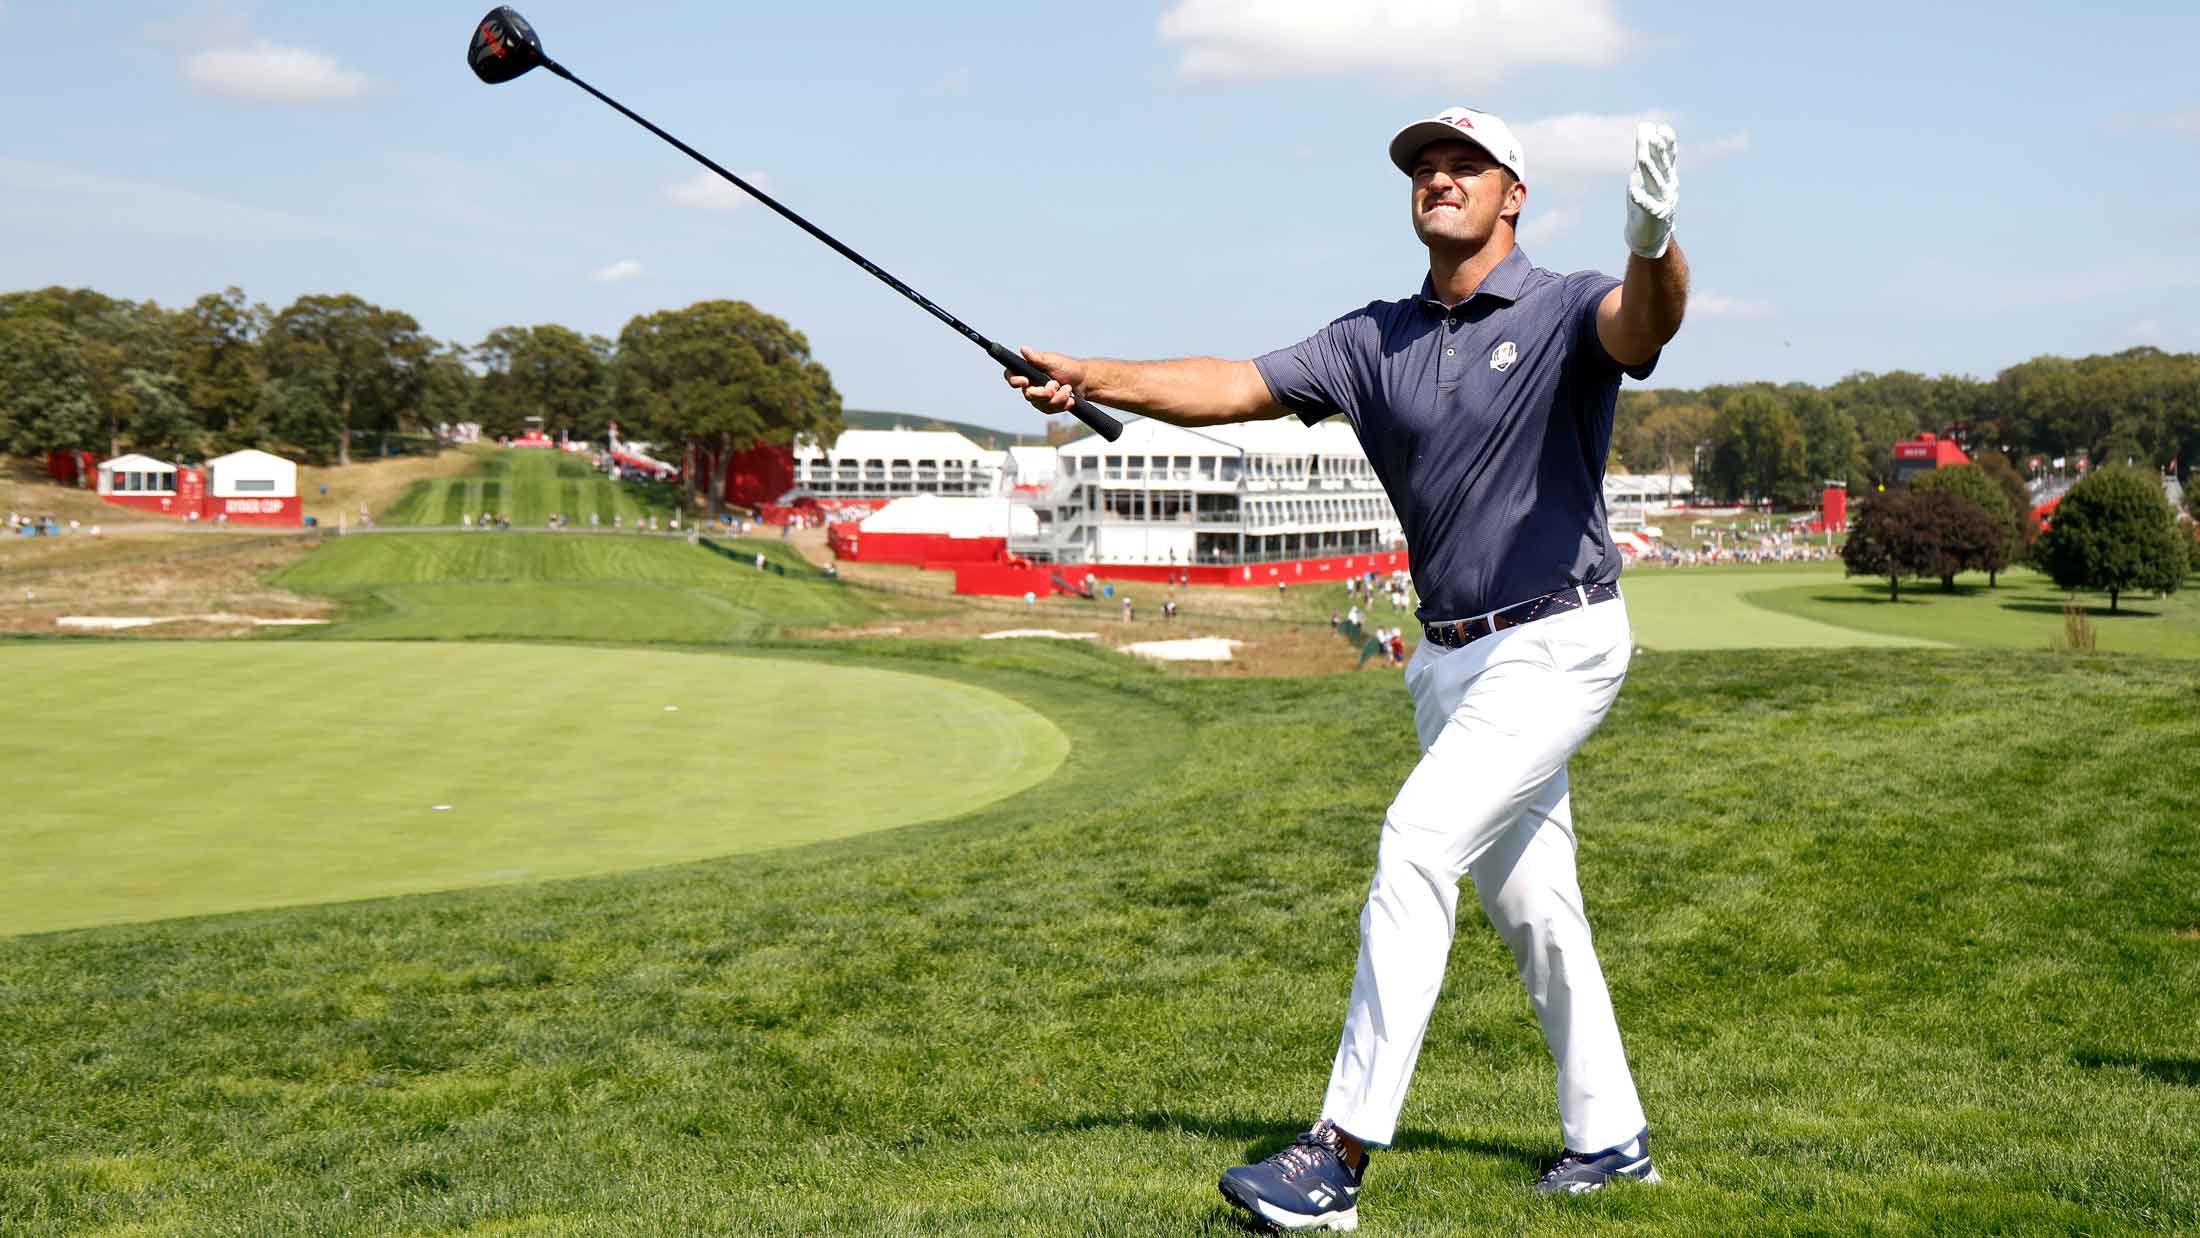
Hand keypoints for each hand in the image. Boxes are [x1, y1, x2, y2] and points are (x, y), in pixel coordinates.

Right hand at [1004, 347, 1086, 413]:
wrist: (1084, 381)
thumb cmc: (1068, 367)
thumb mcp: (1053, 361)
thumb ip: (1037, 358)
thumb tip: (1023, 349)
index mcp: (1029, 371)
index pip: (1011, 376)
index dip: (1014, 381)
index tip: (1025, 381)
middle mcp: (1031, 384)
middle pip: (1028, 395)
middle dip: (1045, 392)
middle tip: (1056, 384)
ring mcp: (1038, 397)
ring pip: (1041, 404)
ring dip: (1057, 398)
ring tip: (1068, 389)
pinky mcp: (1047, 406)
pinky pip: (1049, 410)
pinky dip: (1062, 404)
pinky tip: (1070, 399)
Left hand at [1624, 122, 1677, 258]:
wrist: (1652, 233)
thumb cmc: (1649, 197)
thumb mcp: (1647, 172)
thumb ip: (1646, 149)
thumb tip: (1646, 125)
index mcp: (1667, 175)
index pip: (1669, 156)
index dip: (1667, 143)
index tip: (1662, 129)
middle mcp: (1668, 186)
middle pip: (1663, 166)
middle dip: (1659, 152)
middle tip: (1654, 138)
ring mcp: (1662, 201)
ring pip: (1656, 184)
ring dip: (1650, 171)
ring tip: (1641, 159)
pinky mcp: (1653, 215)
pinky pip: (1647, 206)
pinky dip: (1641, 199)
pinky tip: (1633, 193)